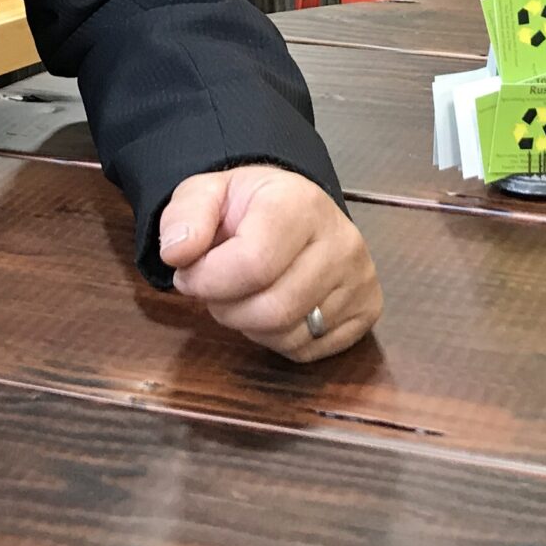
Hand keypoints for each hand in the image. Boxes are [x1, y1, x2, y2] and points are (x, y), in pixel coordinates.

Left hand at [159, 165, 380, 360]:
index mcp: (300, 204)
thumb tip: (177, 253)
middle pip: (273, 309)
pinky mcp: (368, 311)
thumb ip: (183, 217)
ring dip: (249, 325)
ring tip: (244, 294)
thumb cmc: (247, 206)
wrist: (294, 209)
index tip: (188, 272)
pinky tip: (271, 306)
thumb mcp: (205, 194)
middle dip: (227, 307)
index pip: (253, 264)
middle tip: (215, 288)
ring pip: (289, 335)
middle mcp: (342, 241)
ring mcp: (361, 279)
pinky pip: (308, 351)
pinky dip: (277, 339)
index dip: (207, 280)